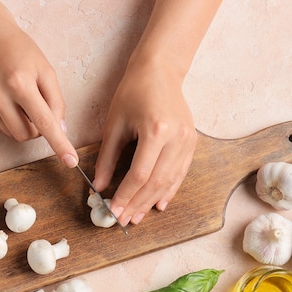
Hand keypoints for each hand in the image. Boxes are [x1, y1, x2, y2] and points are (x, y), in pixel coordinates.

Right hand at [0, 18, 77, 167]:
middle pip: (28, 134)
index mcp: (19, 83)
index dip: (59, 144)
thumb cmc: (20, 50)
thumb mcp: (46, 70)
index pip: (44, 122)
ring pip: (13, 134)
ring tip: (21, 100)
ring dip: (24, 124)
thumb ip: (56, 101)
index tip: (70, 162)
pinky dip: (9, 118)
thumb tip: (60, 130)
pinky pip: (0, 126)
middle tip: (38, 107)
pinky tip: (6, 98)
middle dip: (38, 129)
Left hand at [94, 57, 196, 224]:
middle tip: (123, 220)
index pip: (139, 174)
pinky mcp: (191, 143)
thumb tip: (99, 186)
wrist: (160, 70)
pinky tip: (158, 204)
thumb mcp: (114, 124)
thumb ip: (107, 158)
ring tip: (137, 217)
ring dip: (152, 201)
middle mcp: (176, 138)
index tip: (113, 211)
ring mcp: (187, 141)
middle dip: (138, 204)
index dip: (125, 196)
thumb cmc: (133, 92)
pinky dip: (168, 190)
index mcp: (155, 130)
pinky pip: (180, 173)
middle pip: (155, 182)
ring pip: (169, 181)